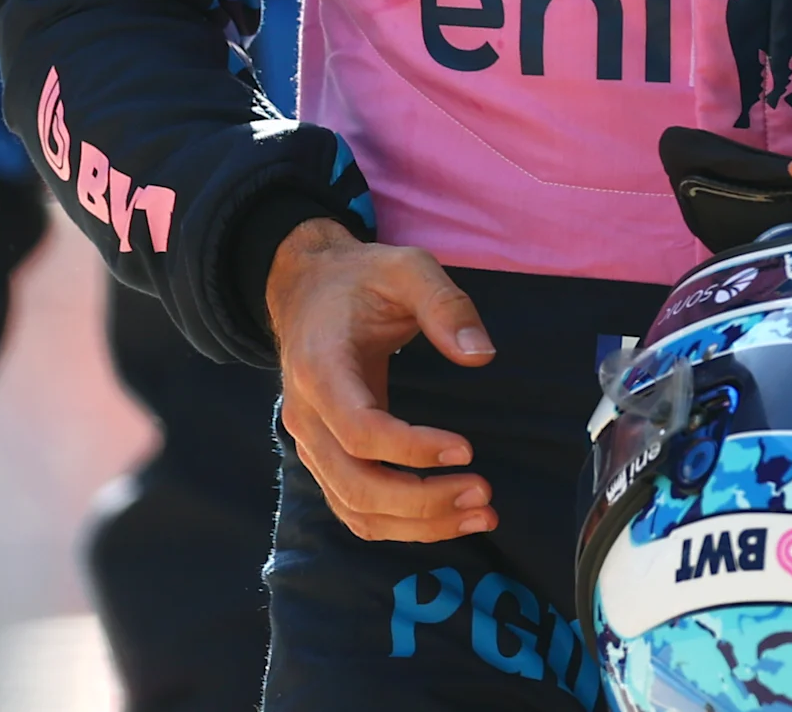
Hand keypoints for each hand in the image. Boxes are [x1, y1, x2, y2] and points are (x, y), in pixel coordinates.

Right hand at [266, 219, 495, 542]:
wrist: (307, 289)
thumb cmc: (362, 278)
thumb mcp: (406, 268)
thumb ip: (445, 304)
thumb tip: (481, 356)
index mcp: (322, 369)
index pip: (361, 430)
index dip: (412, 449)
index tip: (467, 449)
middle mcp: (307, 416)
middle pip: (355, 485)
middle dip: (421, 501)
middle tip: (484, 494)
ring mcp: (311, 442)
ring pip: (354, 507)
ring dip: (416, 524)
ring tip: (481, 514)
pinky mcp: (326, 455)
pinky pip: (354, 507)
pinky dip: (399, 524)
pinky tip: (449, 518)